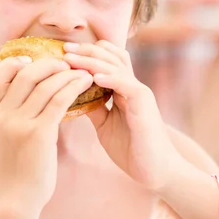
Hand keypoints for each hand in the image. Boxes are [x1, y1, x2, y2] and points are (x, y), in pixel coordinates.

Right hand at [0, 56, 93, 215]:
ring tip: (83, 72)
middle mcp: (5, 115)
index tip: (32, 60)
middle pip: (25, 74)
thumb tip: (36, 92)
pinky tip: (85, 84)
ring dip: (67, 74)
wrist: (17, 198)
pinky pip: (59, 101)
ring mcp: (20, 123)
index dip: (14, 63)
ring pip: (45, 85)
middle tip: (66, 64)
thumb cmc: (19, 166)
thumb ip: (18, 114)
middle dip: (48, 64)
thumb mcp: (10, 135)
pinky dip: (74, 87)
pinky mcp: (39, 134)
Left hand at [63, 41, 179, 191]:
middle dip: (86, 50)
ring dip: (92, 61)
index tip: (64, 53)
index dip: (87, 53)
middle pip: (111, 56)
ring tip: (71, 58)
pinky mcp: (144, 103)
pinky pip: (126, 84)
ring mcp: (139, 92)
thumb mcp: (105, 124)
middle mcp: (132, 86)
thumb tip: (72, 95)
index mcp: (123, 89)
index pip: (108, 60)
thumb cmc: (131, 148)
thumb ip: (94, 107)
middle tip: (65, 48)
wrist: (154, 170)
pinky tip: (94, 77)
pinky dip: (110, 78)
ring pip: (116, 66)